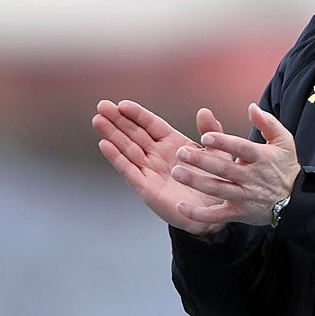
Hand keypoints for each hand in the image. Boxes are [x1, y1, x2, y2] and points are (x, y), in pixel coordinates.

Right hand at [94, 100, 228, 236]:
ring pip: (127, 149)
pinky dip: (116, 157)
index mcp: (173, 143)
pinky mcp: (146, 187)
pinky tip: (104, 145)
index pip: (151, 124)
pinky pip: (129, 170)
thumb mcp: (216, 153)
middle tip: (101, 106)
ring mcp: (150, 171)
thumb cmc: (215, 182)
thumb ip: (210, 132)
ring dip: (112, 135)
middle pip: (134, 134)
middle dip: (118, 120)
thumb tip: (204, 111)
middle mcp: (158, 155)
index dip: (137, 114)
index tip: (122, 103)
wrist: (215, 212)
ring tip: (98, 120)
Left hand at [170, 103, 300, 226]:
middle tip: (181, 152)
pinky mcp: (238, 213)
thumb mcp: (284, 141)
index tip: (206, 136)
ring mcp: (244, 196)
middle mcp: (251, 178)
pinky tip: (181, 207)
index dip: (224, 143)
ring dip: (195, 181)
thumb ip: (268, 123)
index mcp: (260, 158)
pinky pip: (216, 216)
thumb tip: (252, 107)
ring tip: (177, 172)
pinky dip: (198, 214)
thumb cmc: (284, 168)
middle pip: (224, 169)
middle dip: (201, 160)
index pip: (241, 148)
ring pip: (217, 189)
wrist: (296, 201)